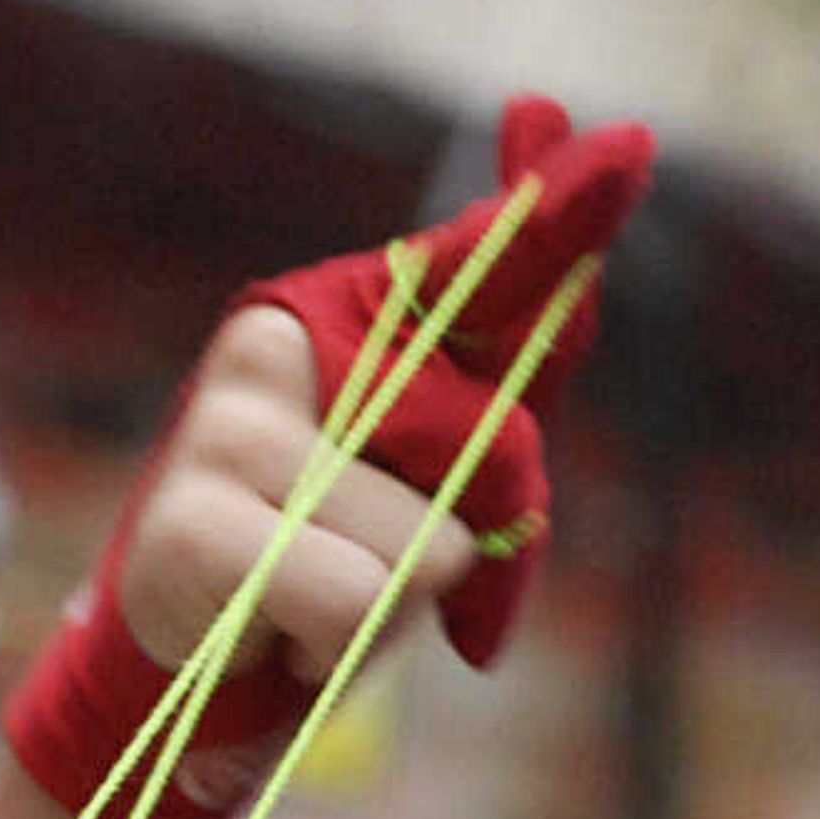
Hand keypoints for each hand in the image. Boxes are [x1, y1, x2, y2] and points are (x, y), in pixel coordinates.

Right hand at [3, 93, 656, 818]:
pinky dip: (339, 645)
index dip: (558, 216)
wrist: (197, 676)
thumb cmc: (332, 566)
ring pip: (424, 547)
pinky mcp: (190, 521)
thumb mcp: (435, 492)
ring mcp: (230, 424)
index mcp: (358, 315)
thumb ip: (504, 411)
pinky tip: (279, 627)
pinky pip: (354, 602)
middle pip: (485, 447)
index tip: (629, 142)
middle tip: (372, 564)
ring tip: (317, 595)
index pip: (480, 270)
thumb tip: (567, 303)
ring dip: (393, 608)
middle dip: (466, 539)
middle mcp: (288, 338)